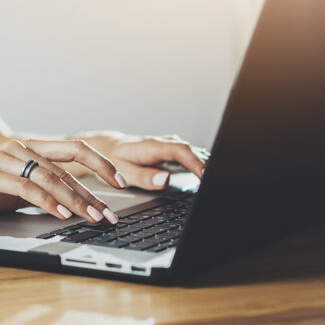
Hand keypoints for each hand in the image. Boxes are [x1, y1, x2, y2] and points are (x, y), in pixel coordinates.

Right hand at [0, 139, 127, 223]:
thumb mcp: (11, 192)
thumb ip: (38, 191)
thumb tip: (72, 205)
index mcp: (27, 149)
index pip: (73, 150)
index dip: (102, 164)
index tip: (122, 182)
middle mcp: (18, 148)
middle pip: (68, 163)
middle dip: (95, 189)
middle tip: (112, 212)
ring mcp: (3, 158)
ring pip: (50, 177)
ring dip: (76, 199)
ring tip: (94, 218)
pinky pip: (26, 187)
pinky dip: (48, 202)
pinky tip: (62, 214)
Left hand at [73, 131, 208, 190]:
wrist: (107, 147)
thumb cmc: (113, 159)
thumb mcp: (124, 171)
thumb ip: (144, 177)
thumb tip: (165, 180)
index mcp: (152, 146)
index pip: (180, 150)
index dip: (195, 162)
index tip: (205, 176)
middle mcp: (163, 143)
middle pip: (191, 150)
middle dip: (207, 164)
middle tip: (217, 181)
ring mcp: (168, 146)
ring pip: (192, 151)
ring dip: (205, 163)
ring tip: (216, 179)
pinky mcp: (170, 151)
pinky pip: (189, 154)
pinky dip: (200, 163)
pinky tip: (207, 174)